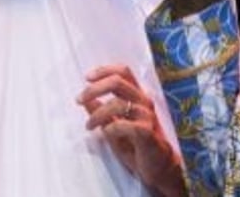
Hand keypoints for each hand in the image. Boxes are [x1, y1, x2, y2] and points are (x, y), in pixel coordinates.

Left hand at [77, 66, 184, 196]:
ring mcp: (147, 116)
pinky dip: (111, 128)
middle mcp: (143, 101)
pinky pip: (125, 125)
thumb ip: (102, 113)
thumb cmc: (138, 147)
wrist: (160, 167)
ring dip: (97, 114)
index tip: (87, 77)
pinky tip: (106, 134)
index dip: (104, 70)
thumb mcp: (115, 127)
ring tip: (89, 125)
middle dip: (94, 89)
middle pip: (118, 82)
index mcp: (137, 97)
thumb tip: (86, 100)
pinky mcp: (148, 132)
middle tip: (79, 99)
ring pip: (117, 103)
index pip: (123, 72)